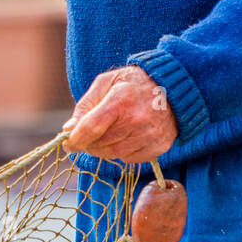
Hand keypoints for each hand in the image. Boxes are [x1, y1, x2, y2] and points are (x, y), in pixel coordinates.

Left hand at [62, 65, 177, 163]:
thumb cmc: (133, 84)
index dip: (75, 139)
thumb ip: (85, 105)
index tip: (67, 143)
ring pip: (113, 154)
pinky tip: (126, 136)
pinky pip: (130, 159)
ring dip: (104, 148)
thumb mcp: (106, 82)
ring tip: (109, 132)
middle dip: (88, 142)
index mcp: (120, 101)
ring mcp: (149, 135)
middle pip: (100, 144)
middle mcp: (137, 120)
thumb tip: (69, 129)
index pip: (91, 128)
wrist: (173, 88)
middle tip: (89, 135)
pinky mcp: (159, 147)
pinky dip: (122, 151)